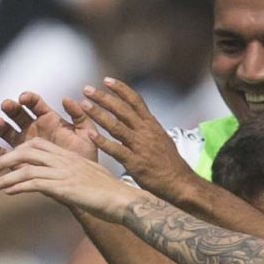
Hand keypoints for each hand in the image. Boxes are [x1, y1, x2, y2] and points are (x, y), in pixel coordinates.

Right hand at [0, 88, 96, 163]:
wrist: (83, 180)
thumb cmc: (86, 155)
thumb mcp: (86, 134)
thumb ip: (80, 116)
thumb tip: (66, 98)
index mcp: (49, 118)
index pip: (35, 104)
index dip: (28, 99)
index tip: (24, 98)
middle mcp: (34, 128)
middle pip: (17, 114)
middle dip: (11, 108)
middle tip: (7, 105)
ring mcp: (24, 144)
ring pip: (7, 131)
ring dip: (1, 126)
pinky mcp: (19, 161)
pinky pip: (3, 154)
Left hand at [0, 134, 129, 217]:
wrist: (124, 201)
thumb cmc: (112, 194)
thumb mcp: (91, 178)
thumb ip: (76, 176)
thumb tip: (66, 184)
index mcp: (69, 156)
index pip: (36, 145)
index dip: (17, 151)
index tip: (4, 163)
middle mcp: (64, 160)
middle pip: (26, 151)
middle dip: (4, 160)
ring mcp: (64, 172)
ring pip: (25, 167)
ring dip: (4, 177)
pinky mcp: (64, 186)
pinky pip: (34, 182)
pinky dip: (17, 185)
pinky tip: (7, 191)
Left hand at [81, 77, 194, 199]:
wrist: (180, 182)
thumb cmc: (169, 163)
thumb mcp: (161, 138)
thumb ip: (148, 127)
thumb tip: (140, 117)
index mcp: (151, 125)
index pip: (135, 100)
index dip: (120, 89)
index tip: (106, 80)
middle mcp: (145, 132)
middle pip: (122, 109)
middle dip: (103, 98)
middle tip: (87, 89)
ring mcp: (139, 146)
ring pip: (116, 126)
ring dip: (99, 115)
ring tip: (84, 106)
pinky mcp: (134, 162)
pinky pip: (115, 150)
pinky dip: (102, 141)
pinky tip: (89, 135)